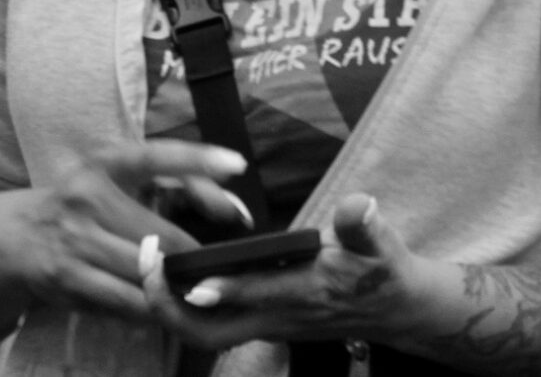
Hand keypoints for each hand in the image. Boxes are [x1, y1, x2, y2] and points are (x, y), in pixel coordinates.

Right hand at [0, 142, 249, 322]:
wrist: (16, 235)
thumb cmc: (86, 204)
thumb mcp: (120, 182)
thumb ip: (177, 184)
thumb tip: (232, 208)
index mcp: (106, 163)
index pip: (155, 156)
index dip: (196, 159)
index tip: (236, 163)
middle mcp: (88, 196)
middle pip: (161, 238)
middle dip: (193, 259)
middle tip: (219, 270)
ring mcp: (75, 239)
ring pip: (144, 276)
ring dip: (173, 289)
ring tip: (196, 293)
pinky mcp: (66, 277)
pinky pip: (123, 302)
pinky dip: (149, 309)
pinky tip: (161, 309)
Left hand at [140, 194, 440, 352]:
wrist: (396, 310)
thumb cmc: (383, 270)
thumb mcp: (382, 243)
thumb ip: (364, 225)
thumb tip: (359, 206)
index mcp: (307, 292)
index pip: (260, 295)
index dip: (227, 290)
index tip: (195, 279)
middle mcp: (279, 317)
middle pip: (212, 332)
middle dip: (172, 309)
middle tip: (146, 268)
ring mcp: (267, 325)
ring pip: (205, 334)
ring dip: (170, 310)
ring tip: (144, 269)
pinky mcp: (262, 323)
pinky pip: (211, 327)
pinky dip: (183, 309)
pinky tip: (167, 279)